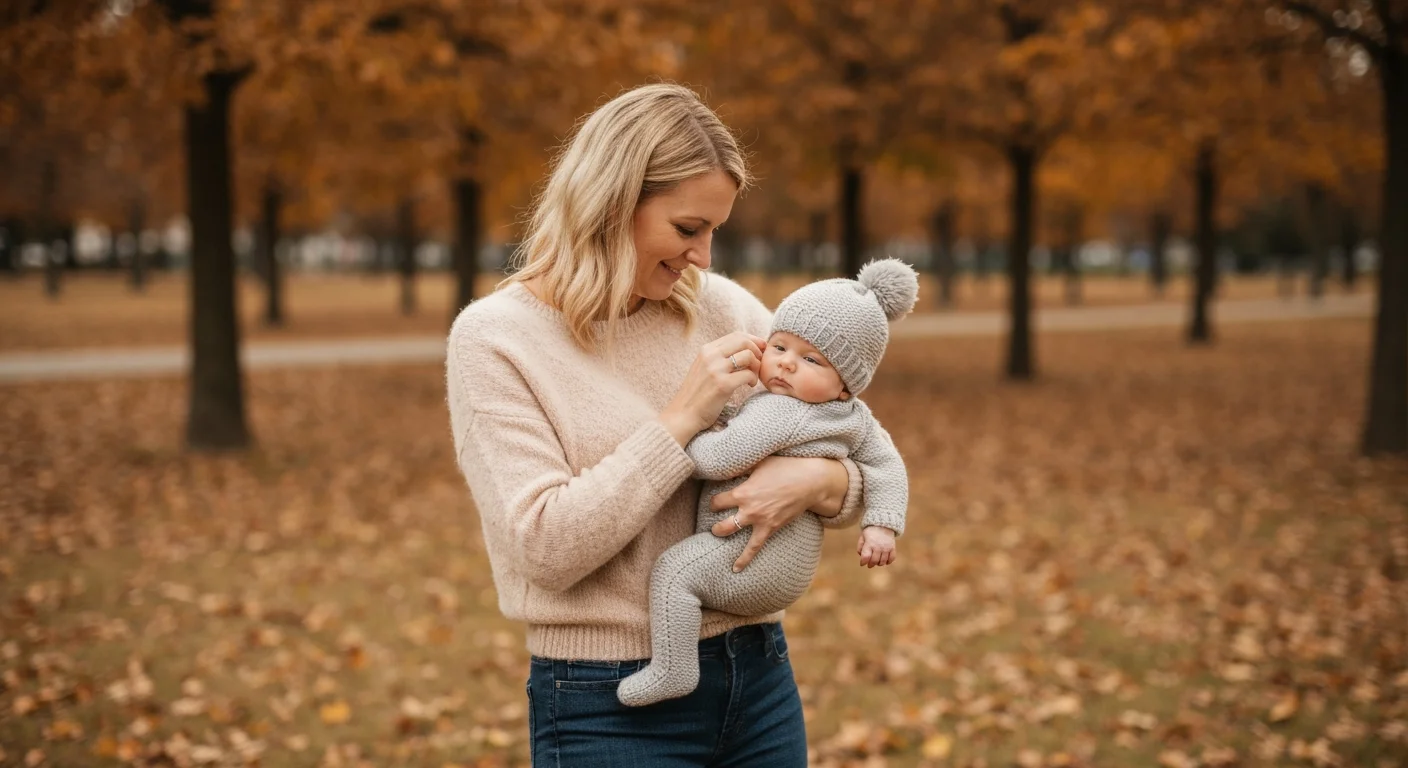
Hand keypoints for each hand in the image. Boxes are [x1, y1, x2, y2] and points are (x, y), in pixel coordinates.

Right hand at [659, 332, 765, 445]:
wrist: (683, 414)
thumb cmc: (697, 394)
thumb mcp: (704, 368)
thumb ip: (719, 357)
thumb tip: (745, 349)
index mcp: (706, 350)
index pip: (736, 335)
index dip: (753, 340)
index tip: (761, 349)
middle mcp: (710, 356)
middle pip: (744, 342)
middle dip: (757, 351)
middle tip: (759, 364)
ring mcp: (716, 370)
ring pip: (749, 356)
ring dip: (756, 366)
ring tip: (752, 377)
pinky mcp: (723, 385)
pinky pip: (748, 374)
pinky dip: (753, 379)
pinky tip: (749, 385)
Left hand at [708, 455, 829, 571]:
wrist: (809, 482)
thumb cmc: (785, 467)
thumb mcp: (761, 463)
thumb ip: (744, 467)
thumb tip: (732, 465)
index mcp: (743, 492)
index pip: (718, 501)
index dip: (714, 502)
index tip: (715, 503)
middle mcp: (748, 509)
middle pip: (722, 522)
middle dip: (715, 524)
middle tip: (712, 524)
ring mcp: (760, 520)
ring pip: (733, 533)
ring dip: (722, 534)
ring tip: (716, 536)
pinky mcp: (771, 528)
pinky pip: (755, 547)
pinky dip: (745, 559)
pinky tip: (736, 569)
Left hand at [857, 526, 895, 567]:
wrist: (883, 524)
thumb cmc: (871, 532)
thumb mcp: (862, 537)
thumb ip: (860, 547)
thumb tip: (861, 556)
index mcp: (869, 543)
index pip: (865, 557)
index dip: (863, 562)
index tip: (862, 563)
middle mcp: (878, 547)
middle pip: (874, 561)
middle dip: (870, 564)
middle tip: (869, 564)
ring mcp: (886, 548)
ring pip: (882, 561)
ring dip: (878, 563)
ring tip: (876, 561)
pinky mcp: (893, 548)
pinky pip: (891, 558)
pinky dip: (888, 562)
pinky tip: (885, 560)